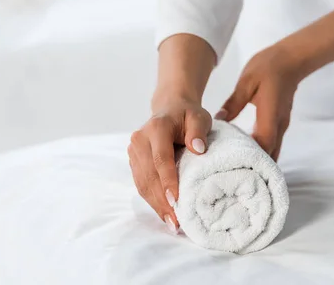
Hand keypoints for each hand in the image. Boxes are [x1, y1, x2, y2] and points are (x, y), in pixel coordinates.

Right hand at [128, 98, 211, 232]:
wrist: (171, 109)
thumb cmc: (188, 115)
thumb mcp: (199, 117)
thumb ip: (198, 131)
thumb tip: (198, 148)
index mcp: (156, 128)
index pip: (161, 158)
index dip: (168, 181)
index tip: (176, 201)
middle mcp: (139, 140)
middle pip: (149, 175)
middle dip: (162, 201)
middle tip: (176, 222)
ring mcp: (134, 151)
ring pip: (143, 183)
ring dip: (156, 205)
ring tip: (172, 223)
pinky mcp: (134, 162)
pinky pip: (142, 184)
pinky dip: (152, 200)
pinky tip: (164, 213)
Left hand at [218, 45, 301, 160]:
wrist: (291, 59)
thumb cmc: (269, 67)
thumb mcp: (246, 82)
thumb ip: (233, 103)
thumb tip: (219, 120)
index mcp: (270, 115)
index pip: (264, 144)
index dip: (254, 159)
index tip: (239, 169)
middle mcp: (279, 124)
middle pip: (271, 154)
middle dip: (257, 167)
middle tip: (238, 176)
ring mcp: (282, 124)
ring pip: (274, 150)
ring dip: (261, 161)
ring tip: (242, 169)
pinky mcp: (281, 122)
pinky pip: (273, 142)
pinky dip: (263, 151)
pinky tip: (249, 153)